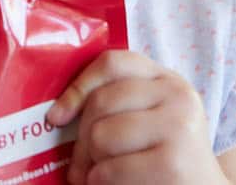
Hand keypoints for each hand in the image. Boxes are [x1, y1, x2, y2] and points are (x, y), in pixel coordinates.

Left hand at [46, 51, 229, 184]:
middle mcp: (177, 94)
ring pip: (101, 135)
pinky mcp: (172, 163)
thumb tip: (57, 114)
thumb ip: (119, 104)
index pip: (112, 63)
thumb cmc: (166, 158)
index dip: (78, 87)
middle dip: (80, 141)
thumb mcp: (151, 120)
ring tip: (104, 175)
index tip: (57, 116)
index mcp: (167, 79)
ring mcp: (178, 126)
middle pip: (100, 102)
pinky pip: (110, 169)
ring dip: (93, 165)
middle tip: (79, 167)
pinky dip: (101, 183)